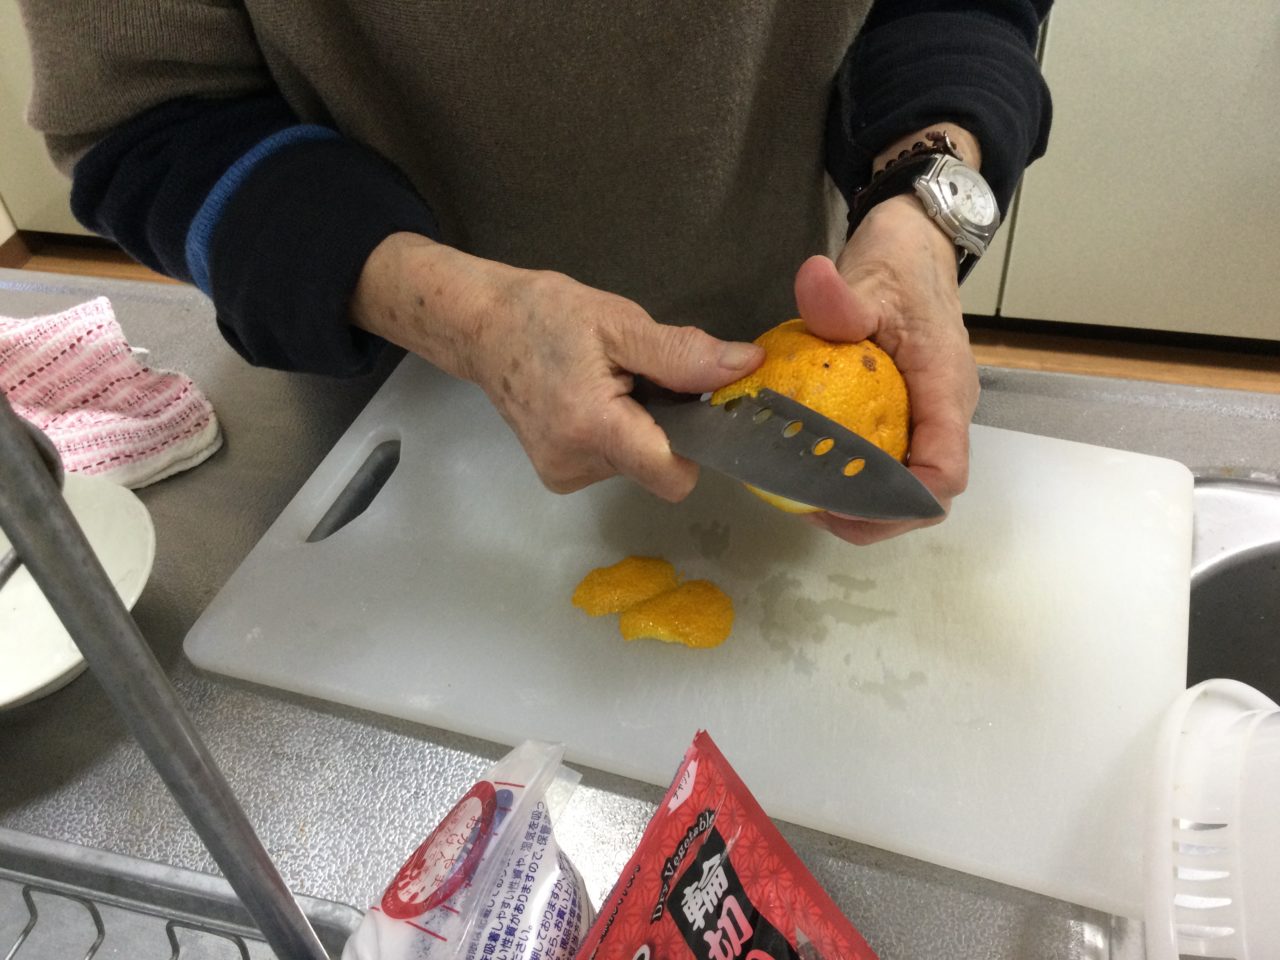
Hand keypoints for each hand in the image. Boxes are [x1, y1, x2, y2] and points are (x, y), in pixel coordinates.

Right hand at [351, 233, 762, 500]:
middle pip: (657, 467)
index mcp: (593, 427)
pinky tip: (592, 400)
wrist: (480, 327)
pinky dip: (616, 434)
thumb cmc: (547, 315)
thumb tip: (747, 367)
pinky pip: (613, 463)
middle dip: (665, 427)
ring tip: (609, 383)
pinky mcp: (558, 475)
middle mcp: (576, 465)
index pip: (673, 475)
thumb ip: (683, 354)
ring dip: (639, 428)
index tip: (696, 407)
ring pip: (637, 465)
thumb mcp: (619, 323)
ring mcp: (563, 475)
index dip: (698, 446)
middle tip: (640, 377)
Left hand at [794, 195, 979, 544]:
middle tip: (809, 507)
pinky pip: (892, 461)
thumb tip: (812, 284)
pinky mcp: (912, 413)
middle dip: (872, 516)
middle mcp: (946, 412)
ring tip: (805, 494)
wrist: (916, 243)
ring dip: (863, 504)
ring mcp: (931, 415)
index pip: (943, 471)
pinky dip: (858, 478)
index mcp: (945, 389)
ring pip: (910, 486)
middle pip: (926, 496)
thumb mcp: (866, 276)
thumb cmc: (899, 263)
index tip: (840, 502)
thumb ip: (839, 295)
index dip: (899, 502)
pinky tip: (812, 468)